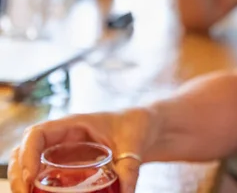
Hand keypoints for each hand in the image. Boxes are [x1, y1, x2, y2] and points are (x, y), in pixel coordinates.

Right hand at [8, 108, 156, 192]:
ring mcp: (62, 151)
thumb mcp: (134, 145)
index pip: (38, 132)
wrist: (144, 128)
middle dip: (18, 172)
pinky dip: (37, 185)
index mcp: (74, 124)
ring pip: (30, 162)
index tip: (30, 175)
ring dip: (23, 179)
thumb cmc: (136, 127)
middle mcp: (63, 137)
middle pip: (25, 149)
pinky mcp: (67, 165)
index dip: (27, 152)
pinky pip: (44, 173)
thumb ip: (129, 168)